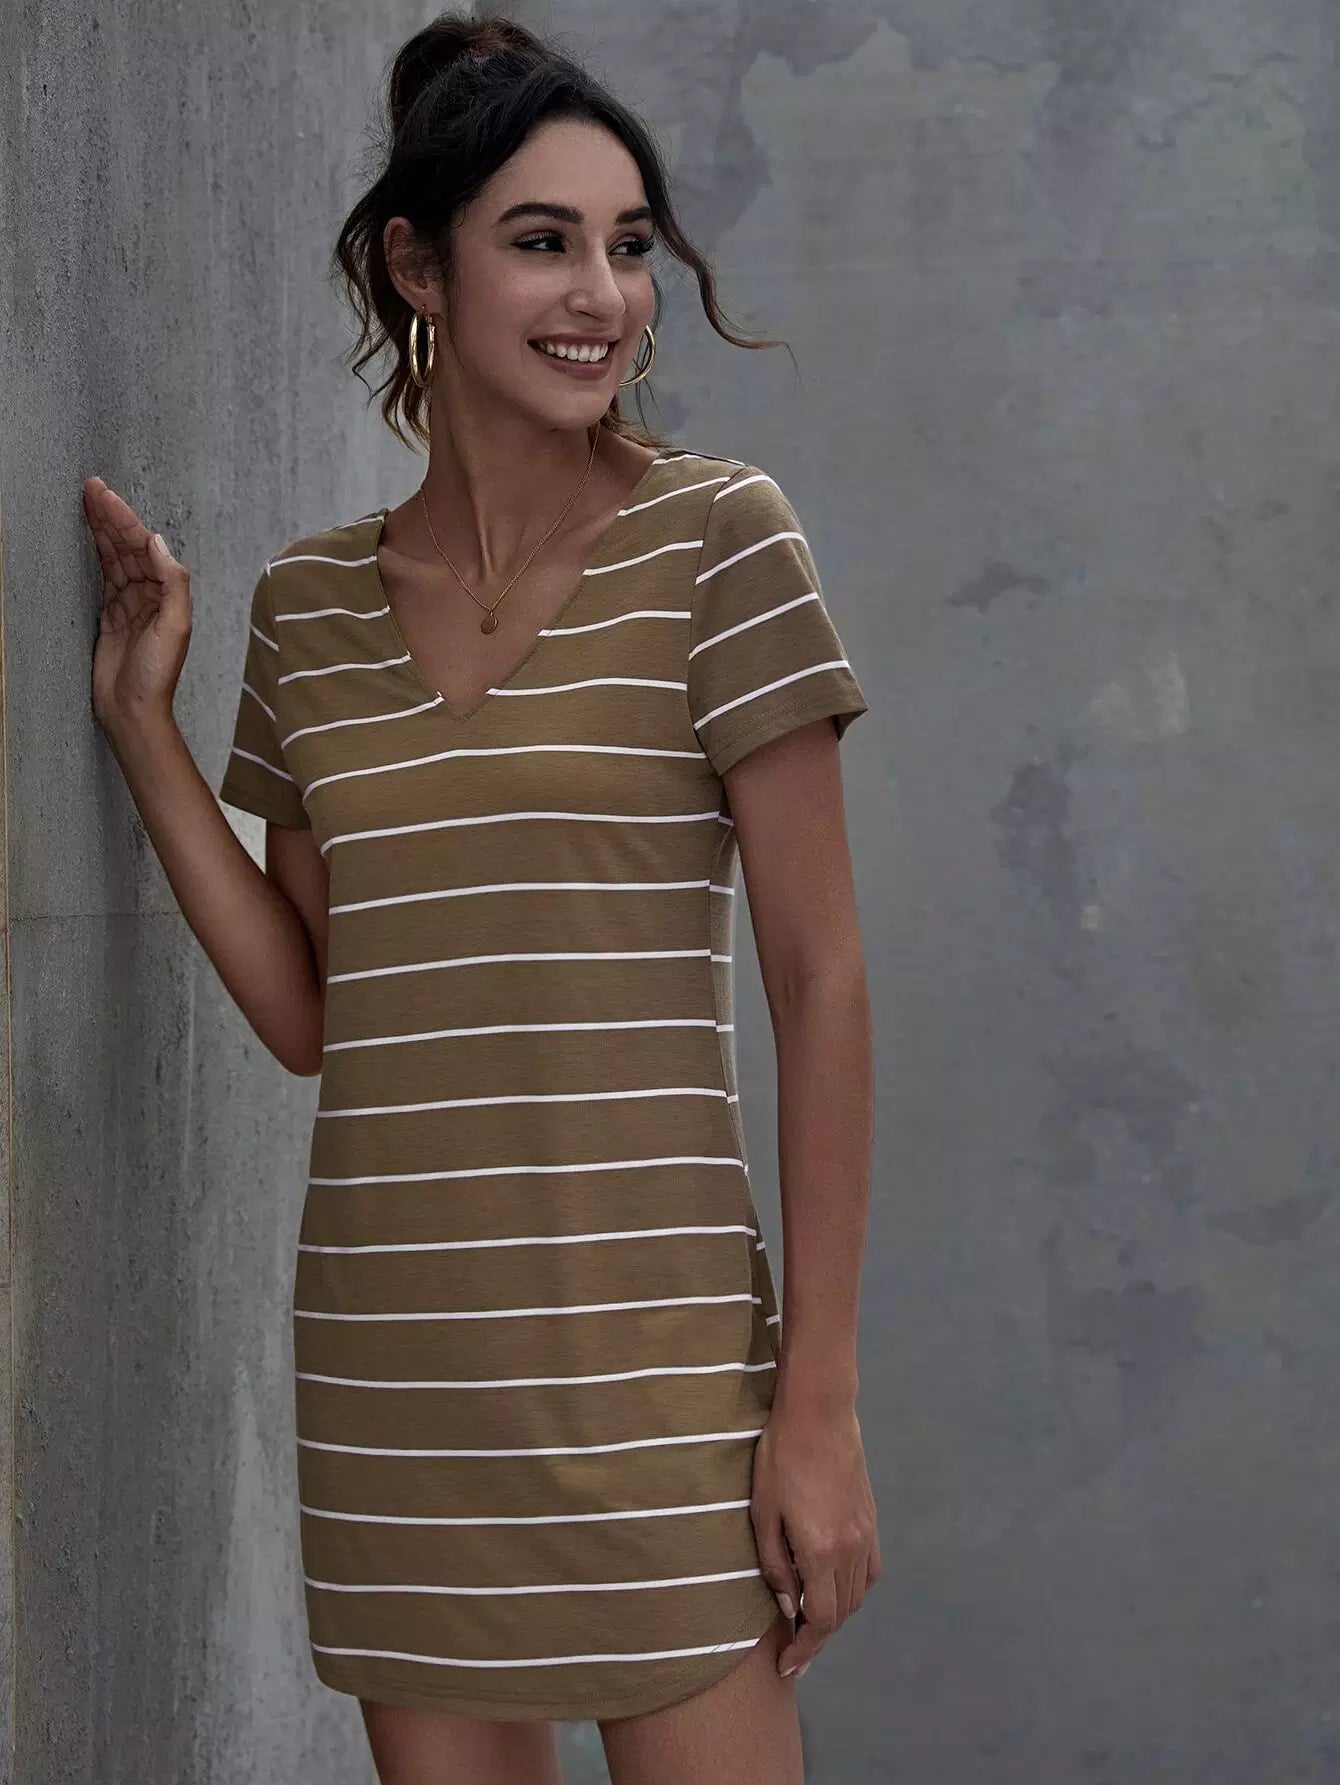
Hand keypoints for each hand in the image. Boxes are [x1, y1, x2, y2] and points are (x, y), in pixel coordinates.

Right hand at [82, 476, 191, 732]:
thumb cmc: (157, 673)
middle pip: (127, 547)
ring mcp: (129, 604)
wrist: (133, 708)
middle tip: (92, 487)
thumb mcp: (175, 626)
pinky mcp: (111, 616)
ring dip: (103, 529)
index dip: (125, 519)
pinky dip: (98, 555)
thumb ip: (173, 583)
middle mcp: (150, 595)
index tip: (105, 495)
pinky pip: (104, 577)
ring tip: (88, 500)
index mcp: (167, 594)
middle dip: (111, 516)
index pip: (143, 547)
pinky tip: (91, 536)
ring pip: (114, 558)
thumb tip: (157, 542)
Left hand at [750, 1392, 880, 1679]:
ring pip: (857, 1595)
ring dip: (836, 1615)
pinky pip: (869, 1570)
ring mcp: (865, 1533)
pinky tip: (836, 1589)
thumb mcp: (764, 1513)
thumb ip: (775, 1565)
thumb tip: (788, 1606)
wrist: (819, 1412)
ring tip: (810, 1623)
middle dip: (817, 1639)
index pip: (821, 1620)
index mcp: (821, 1551)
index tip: (787, 1667)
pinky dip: (855, 1590)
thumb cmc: (781, 1456)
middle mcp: (851, 1549)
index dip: (805, 1650)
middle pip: (842, 1613)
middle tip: (793, 1653)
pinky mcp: (870, 1518)